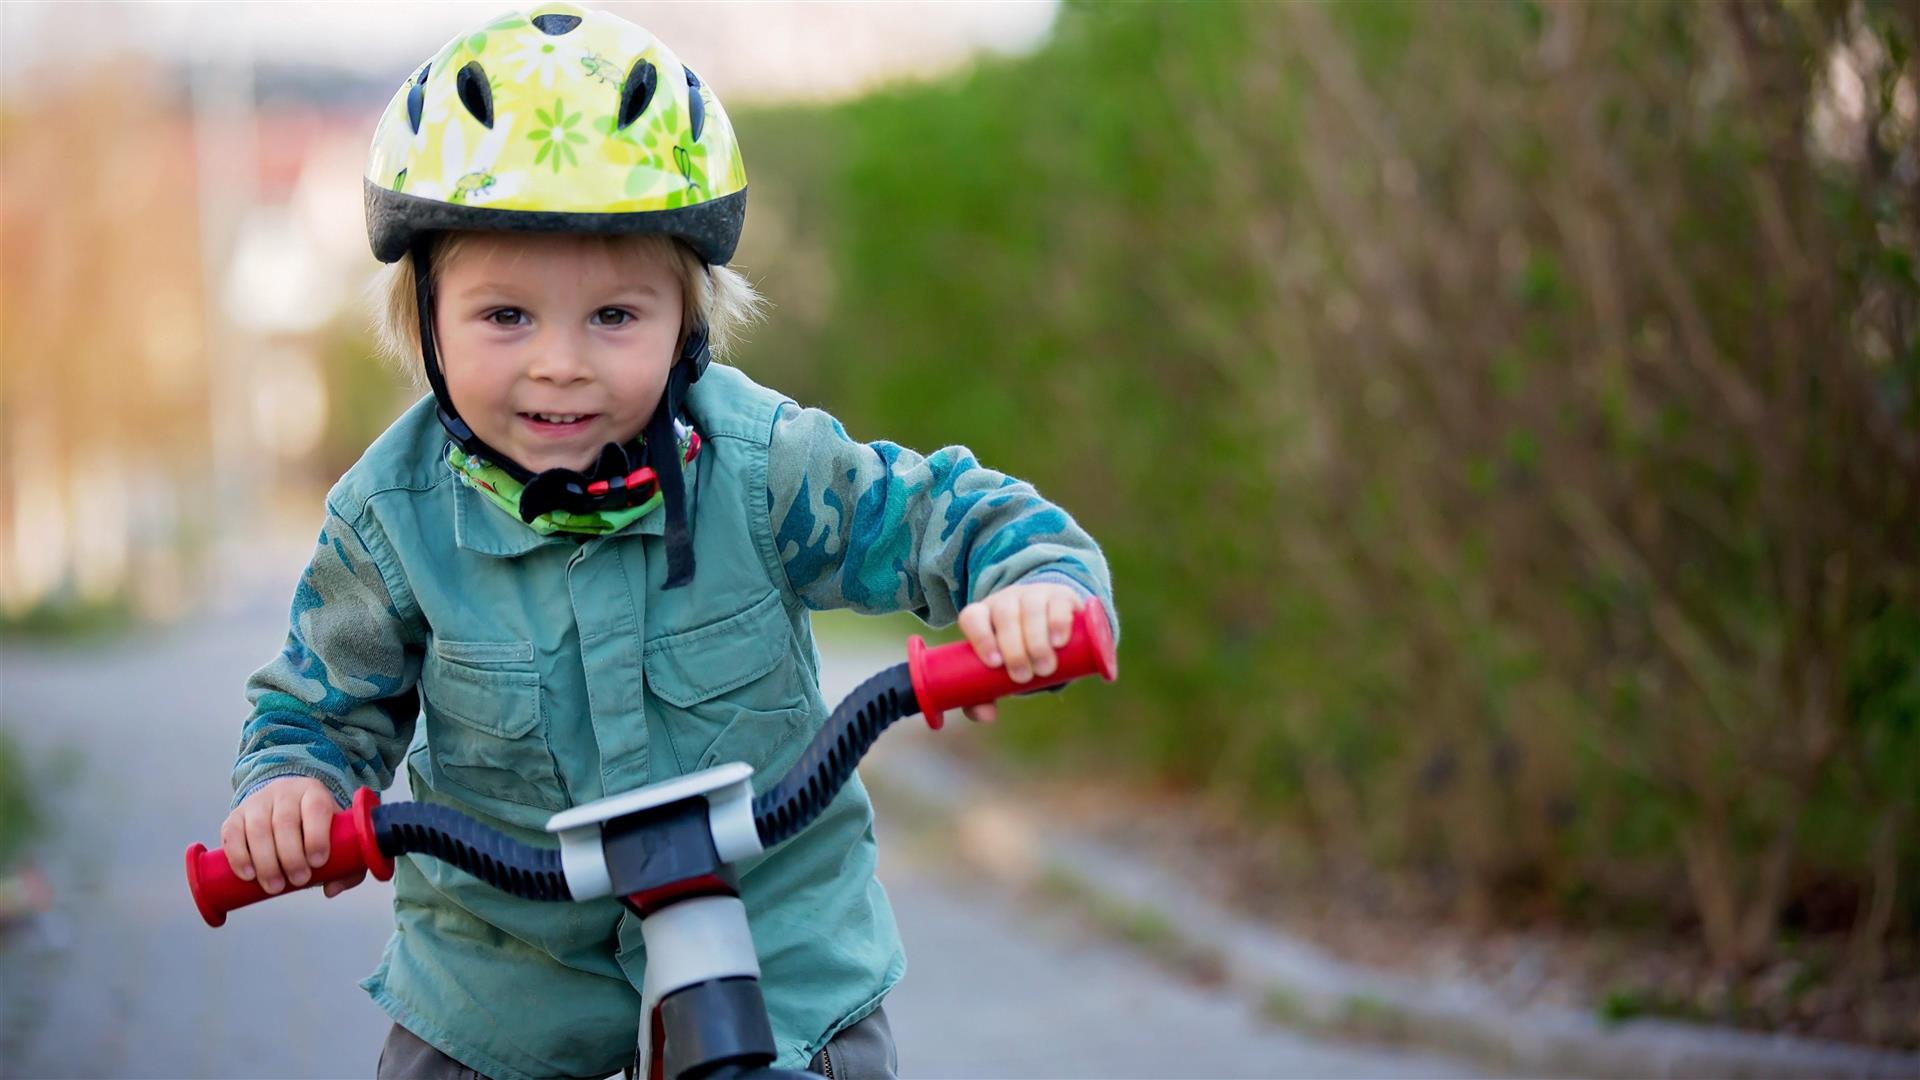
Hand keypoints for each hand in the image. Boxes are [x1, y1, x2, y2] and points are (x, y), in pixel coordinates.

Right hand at [220, 777, 365, 897]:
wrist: (284, 808)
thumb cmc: (314, 829)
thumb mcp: (336, 837)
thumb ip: (345, 865)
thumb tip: (331, 889)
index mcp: (314, 793)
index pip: (316, 808)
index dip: (317, 836)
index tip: (318, 863)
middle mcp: (284, 792)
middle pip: (285, 822)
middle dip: (291, 856)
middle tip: (299, 881)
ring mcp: (257, 802)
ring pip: (258, 829)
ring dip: (265, 861)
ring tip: (274, 886)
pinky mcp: (235, 816)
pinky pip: (232, 834)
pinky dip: (238, 856)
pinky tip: (248, 875)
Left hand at [955, 582, 1085, 723]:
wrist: (1054, 624)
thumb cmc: (1019, 651)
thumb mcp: (1002, 671)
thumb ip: (987, 694)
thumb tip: (986, 716)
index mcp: (984, 615)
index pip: (973, 617)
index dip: (980, 638)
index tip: (993, 664)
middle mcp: (1006, 600)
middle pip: (1004, 616)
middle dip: (1014, 649)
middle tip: (1024, 677)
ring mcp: (1033, 594)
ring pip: (1030, 609)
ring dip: (1036, 640)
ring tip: (1045, 668)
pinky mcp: (1060, 595)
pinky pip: (1056, 603)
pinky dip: (1057, 622)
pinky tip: (1059, 641)